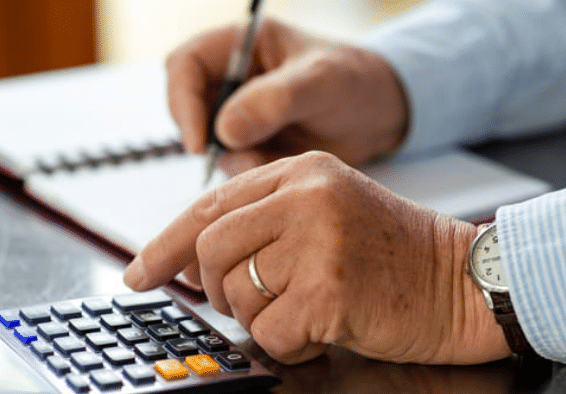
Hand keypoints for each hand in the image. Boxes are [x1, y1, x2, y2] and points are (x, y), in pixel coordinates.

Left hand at [124, 151, 510, 364]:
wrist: (465, 283)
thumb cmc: (395, 257)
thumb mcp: (327, 214)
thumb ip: (261, 226)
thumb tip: (189, 264)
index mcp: (301, 173)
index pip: (207, 206)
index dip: (163, 246)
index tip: (139, 274)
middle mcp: (306, 197)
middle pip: (210, 251)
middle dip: (220, 290)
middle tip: (254, 303)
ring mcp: (319, 242)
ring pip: (237, 296)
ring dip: (262, 318)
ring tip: (307, 310)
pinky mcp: (330, 291)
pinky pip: (271, 334)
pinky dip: (290, 345)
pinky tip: (325, 329)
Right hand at [166, 18, 408, 174]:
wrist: (381, 116)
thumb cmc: (355, 82)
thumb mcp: (320, 83)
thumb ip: (274, 101)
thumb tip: (225, 130)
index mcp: (239, 46)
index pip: (184, 67)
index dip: (184, 104)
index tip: (202, 142)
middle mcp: (231, 80)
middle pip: (187, 111)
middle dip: (208, 141)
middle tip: (242, 159)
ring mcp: (237, 116)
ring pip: (209, 147)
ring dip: (235, 161)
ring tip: (276, 159)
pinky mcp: (250, 146)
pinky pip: (233, 167)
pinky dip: (251, 174)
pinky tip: (281, 166)